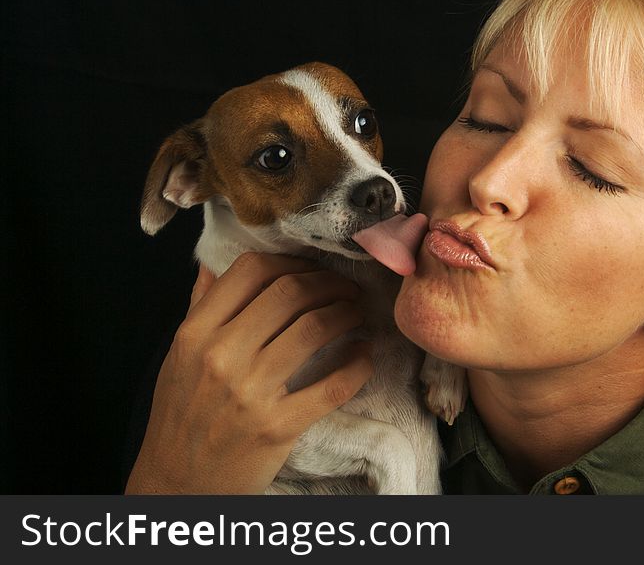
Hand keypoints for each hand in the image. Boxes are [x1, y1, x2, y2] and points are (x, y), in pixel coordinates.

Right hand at [125, 252, 373, 493]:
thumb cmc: (181, 416)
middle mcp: (221, 355)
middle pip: (291, 291)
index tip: (312, 269)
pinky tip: (363, 355)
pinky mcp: (279, 426)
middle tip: (347, 289)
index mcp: (195, 333)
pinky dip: (358, 364)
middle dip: (329, 283)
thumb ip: (199, 309)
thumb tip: (213, 264)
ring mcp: (250, 392)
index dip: (292, 261)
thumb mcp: (177, 358)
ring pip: (316, 328)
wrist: (177, 484)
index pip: (251, 270)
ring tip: (356, 315)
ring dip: (347, 314)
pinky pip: (334, 384)